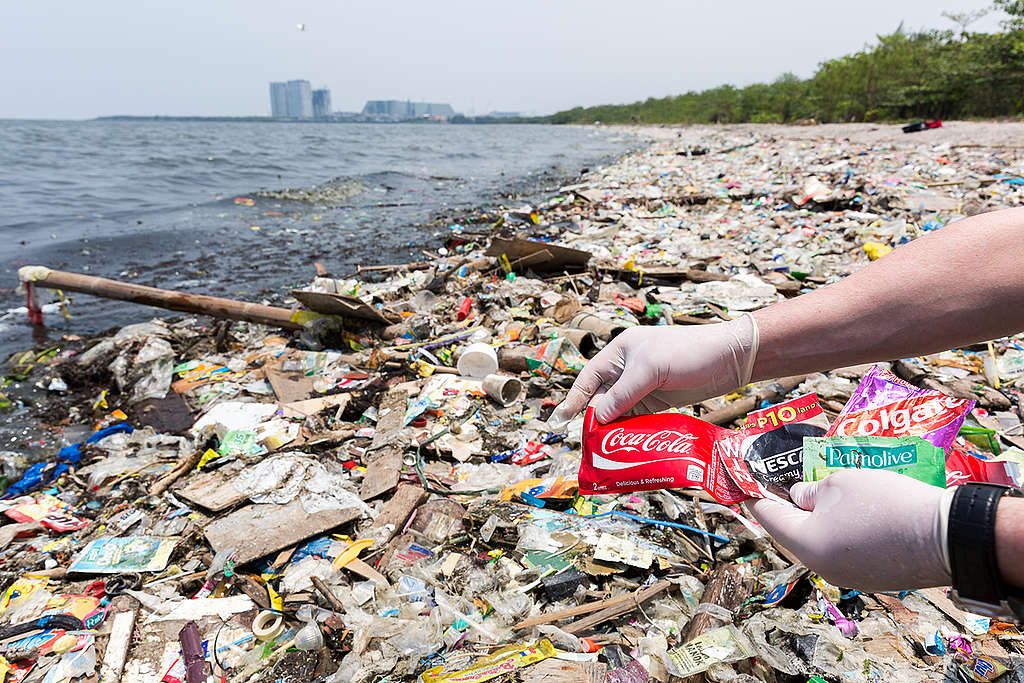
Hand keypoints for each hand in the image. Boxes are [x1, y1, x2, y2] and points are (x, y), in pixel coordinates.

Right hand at [548, 314, 757, 425]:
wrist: (729, 358)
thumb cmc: (688, 352)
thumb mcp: (650, 370)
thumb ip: (623, 394)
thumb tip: (600, 417)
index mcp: (620, 353)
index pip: (589, 377)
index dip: (576, 398)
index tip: (563, 419)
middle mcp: (628, 370)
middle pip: (603, 398)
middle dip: (596, 419)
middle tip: (590, 444)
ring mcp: (644, 386)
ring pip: (620, 411)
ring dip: (614, 429)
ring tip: (607, 450)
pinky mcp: (659, 401)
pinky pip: (638, 418)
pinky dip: (632, 431)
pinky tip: (629, 446)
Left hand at [748, 469, 953, 591]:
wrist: (947, 536)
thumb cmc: (885, 503)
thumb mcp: (838, 483)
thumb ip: (809, 491)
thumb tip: (800, 498)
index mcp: (806, 545)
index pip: (767, 518)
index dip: (754, 495)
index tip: (744, 483)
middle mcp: (822, 568)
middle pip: (792, 534)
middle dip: (787, 507)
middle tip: (783, 482)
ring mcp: (848, 577)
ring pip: (819, 543)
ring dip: (815, 519)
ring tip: (818, 491)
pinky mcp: (873, 578)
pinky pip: (843, 551)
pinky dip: (839, 531)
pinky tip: (848, 511)